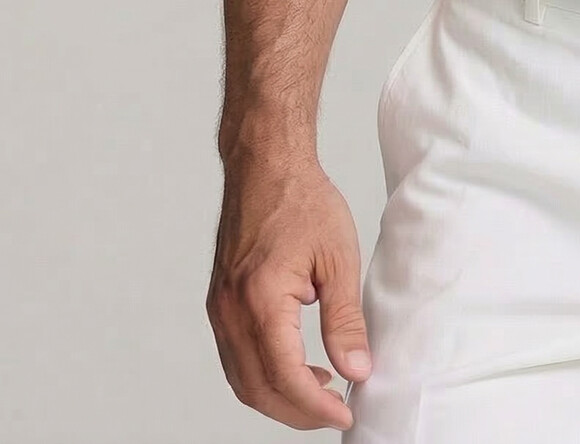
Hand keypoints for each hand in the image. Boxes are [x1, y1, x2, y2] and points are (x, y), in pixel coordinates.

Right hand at [206, 152, 370, 429]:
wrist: (265, 168)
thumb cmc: (303, 201)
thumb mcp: (339, 258)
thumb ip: (345, 319)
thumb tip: (358, 368)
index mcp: (261, 301)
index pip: (285, 377)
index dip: (315, 406)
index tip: (346, 414)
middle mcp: (231, 312)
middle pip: (258, 389)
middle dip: (297, 411)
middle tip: (336, 411)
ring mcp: (219, 310)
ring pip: (242, 379)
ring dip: (279, 395)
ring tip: (322, 391)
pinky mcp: (220, 304)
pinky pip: (236, 358)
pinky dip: (263, 374)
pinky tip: (297, 365)